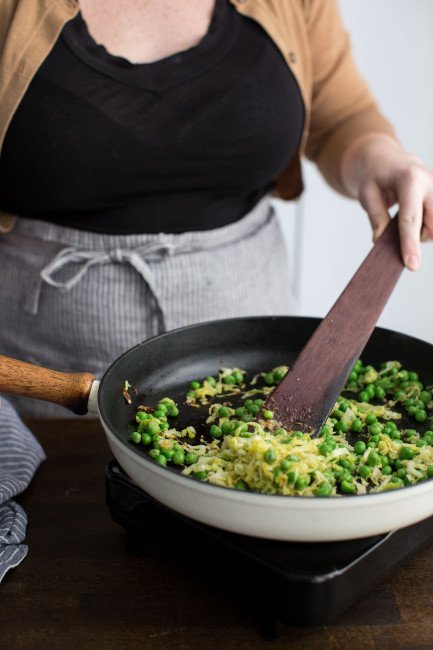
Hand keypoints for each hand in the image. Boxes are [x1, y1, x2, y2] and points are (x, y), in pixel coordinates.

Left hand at [340, 134, 432, 269]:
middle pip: (432, 227)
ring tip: (409, 216)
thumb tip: (380, 241)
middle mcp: (432, 181)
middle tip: (398, 225)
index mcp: (410, 179)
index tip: (412, 266)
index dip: (410, 244)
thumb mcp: (367, 195)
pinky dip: (429, 225)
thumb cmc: (376, 177)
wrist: (389, 160)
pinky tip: (419, 214)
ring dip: (423, 231)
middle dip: (417, 236)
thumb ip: (376, 218)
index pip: (410, 219)